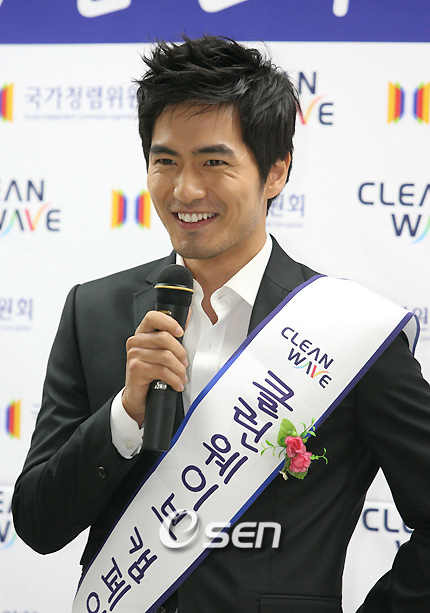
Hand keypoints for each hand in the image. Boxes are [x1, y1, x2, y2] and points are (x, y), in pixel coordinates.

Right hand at [122, 311, 187, 426]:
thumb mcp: (161, 351)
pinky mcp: (136, 368)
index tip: (181, 332)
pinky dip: (174, 379)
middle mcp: (136, 341)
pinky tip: (177, 384)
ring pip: (166, 356)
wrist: (138, 395)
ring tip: (182, 375)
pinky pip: (162, 371)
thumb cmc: (151, 371)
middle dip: (180, 352)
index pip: (153, 317)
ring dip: (179, 369)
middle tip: (184, 362)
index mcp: (142, 332)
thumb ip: (172, 336)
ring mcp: (134, 354)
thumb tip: (187, 316)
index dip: (169, 322)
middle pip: (164, 338)